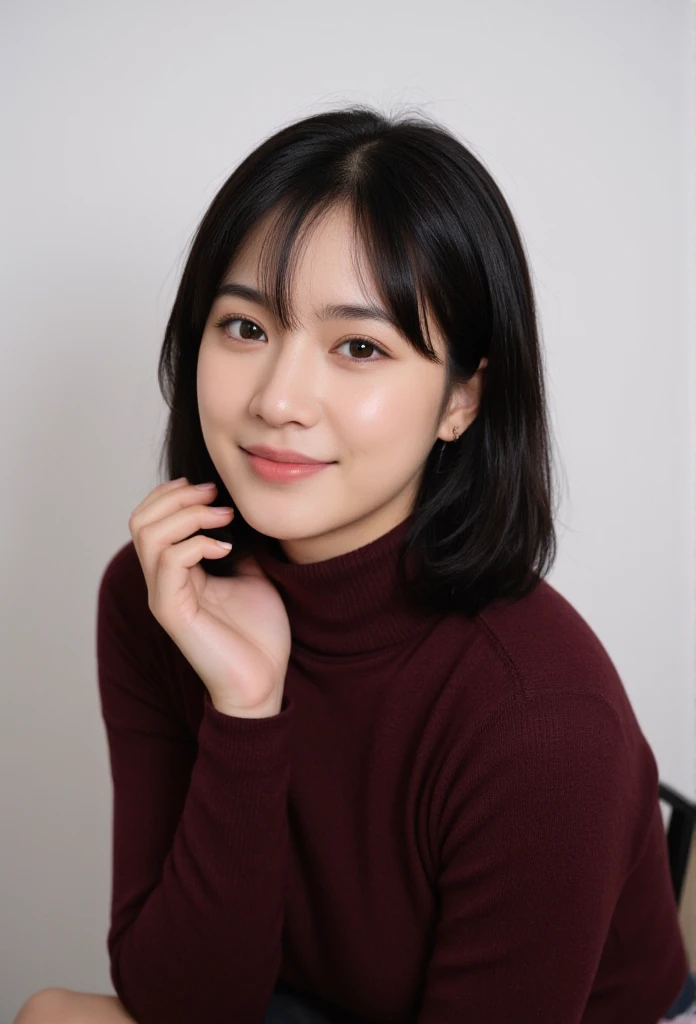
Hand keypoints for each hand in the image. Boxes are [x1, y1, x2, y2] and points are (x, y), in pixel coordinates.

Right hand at [128, 478, 290, 717]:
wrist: (263, 680)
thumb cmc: (258, 634)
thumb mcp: (251, 574)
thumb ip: (236, 544)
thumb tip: (240, 512)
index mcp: (176, 572)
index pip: (150, 518)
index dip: (174, 494)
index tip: (212, 487)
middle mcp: (162, 582)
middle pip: (141, 520)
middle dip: (177, 496)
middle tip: (214, 495)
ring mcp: (164, 597)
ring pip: (149, 535)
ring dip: (188, 515)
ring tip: (222, 517)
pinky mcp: (172, 612)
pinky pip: (169, 561)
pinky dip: (197, 543)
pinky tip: (225, 549)